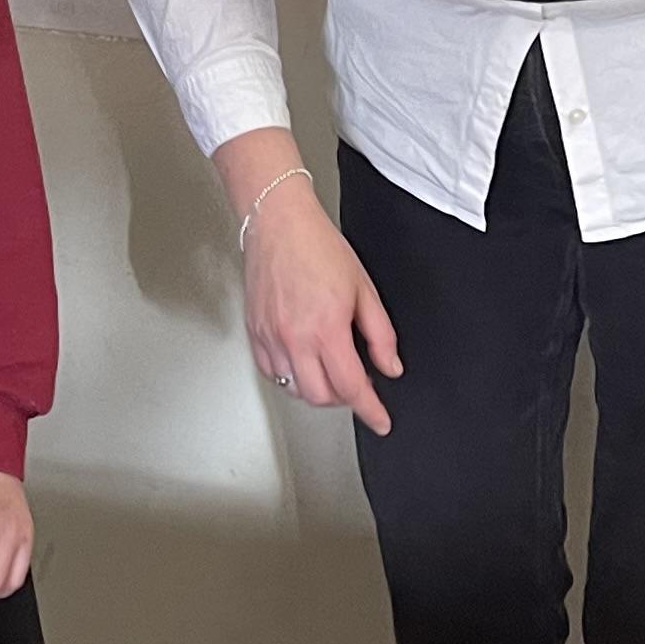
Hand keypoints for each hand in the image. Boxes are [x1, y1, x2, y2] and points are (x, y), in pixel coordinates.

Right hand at [243, 183, 403, 435]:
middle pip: (321, 397)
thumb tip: (390, 366)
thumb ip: (380, 334)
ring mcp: (271, 338)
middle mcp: (294, 338)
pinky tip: (303, 361)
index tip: (380, 420)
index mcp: (326, 328)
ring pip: (294, 389)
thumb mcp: (364, 289)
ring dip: (316, 388)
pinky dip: (290, 377)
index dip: (370, 410)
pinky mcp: (254, 333)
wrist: (278, 223)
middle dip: (343, 399)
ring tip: (329, 368)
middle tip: (356, 384)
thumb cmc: (318, 246)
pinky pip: (272, 373)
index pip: (352, 387)